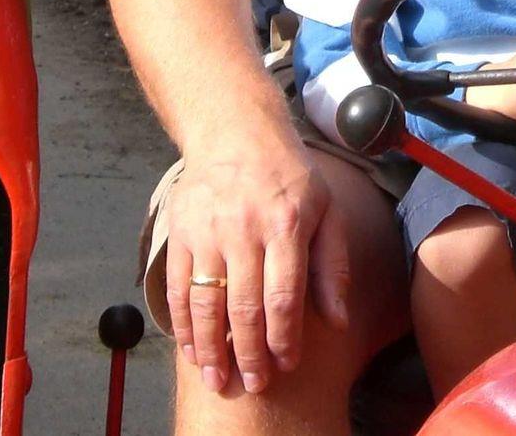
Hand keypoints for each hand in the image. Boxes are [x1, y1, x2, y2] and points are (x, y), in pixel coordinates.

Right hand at [164, 138, 351, 396]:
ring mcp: (207, 231)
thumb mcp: (326, 210)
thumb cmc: (290, 176)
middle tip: (254, 383)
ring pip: (206, 302)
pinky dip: (183, 324)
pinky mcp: (179, 232)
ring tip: (219, 378)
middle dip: (249, 353)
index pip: (285, 294)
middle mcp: (244, 228)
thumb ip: (331, 266)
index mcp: (287, 223)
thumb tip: (337, 320)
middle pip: (244, 306)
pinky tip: (192, 348)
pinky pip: (178, 287)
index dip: (285, 336)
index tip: (286, 364)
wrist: (236, 133)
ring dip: (211, 348)